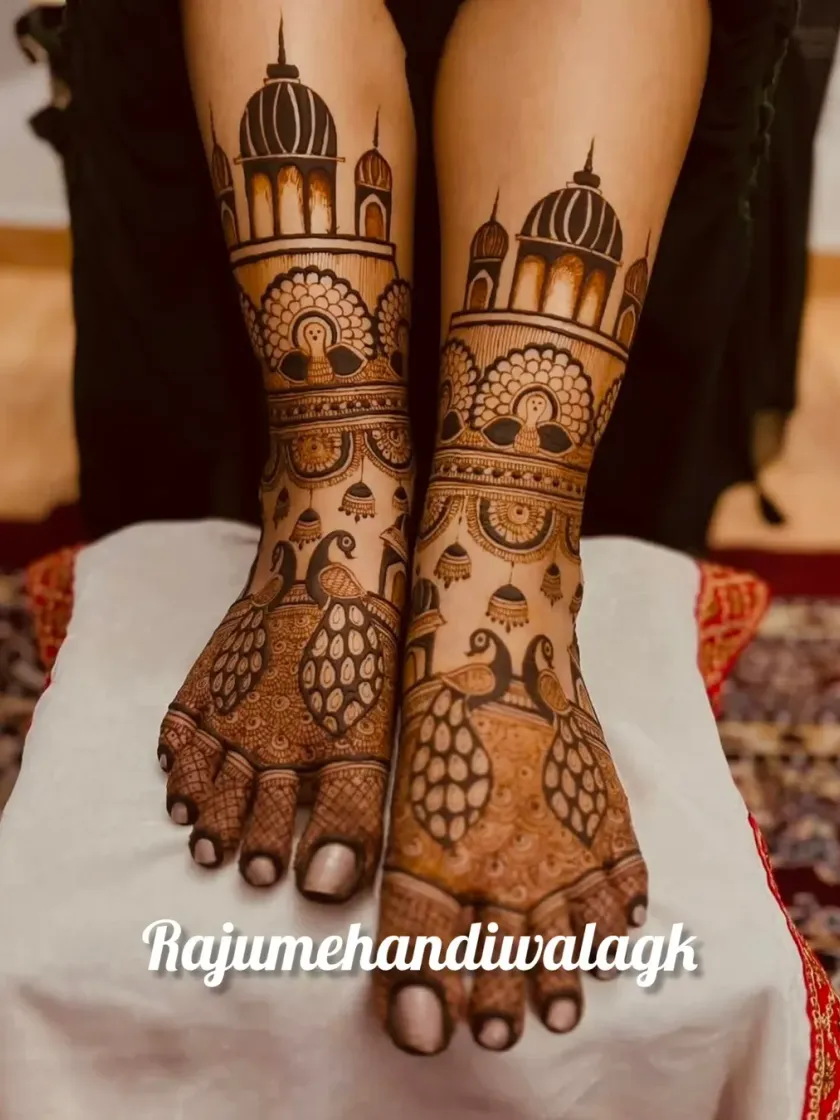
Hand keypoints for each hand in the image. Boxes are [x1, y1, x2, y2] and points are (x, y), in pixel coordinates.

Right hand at [159, 525, 405, 899]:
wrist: (323, 568)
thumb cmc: (363, 652)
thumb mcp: (372, 737)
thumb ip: (351, 815)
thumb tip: (324, 890)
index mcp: (305, 757)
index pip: (283, 817)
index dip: (278, 846)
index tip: (271, 880)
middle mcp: (258, 739)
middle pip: (240, 797)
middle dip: (233, 832)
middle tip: (223, 862)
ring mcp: (228, 706)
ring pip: (206, 768)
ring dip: (200, 802)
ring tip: (194, 833)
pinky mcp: (211, 675)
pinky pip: (179, 721)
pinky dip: (173, 749)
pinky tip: (170, 768)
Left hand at [375, 605, 646, 1053]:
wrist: (503, 646)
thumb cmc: (438, 714)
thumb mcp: (403, 796)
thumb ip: (404, 878)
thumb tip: (364, 937)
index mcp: (446, 862)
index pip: (435, 949)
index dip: (430, 994)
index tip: (434, 1035)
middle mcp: (511, 868)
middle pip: (507, 954)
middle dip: (502, 997)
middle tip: (505, 1034)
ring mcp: (567, 844)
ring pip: (570, 932)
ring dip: (565, 973)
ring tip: (563, 1011)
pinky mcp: (606, 813)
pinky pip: (625, 876)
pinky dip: (624, 909)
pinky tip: (622, 930)